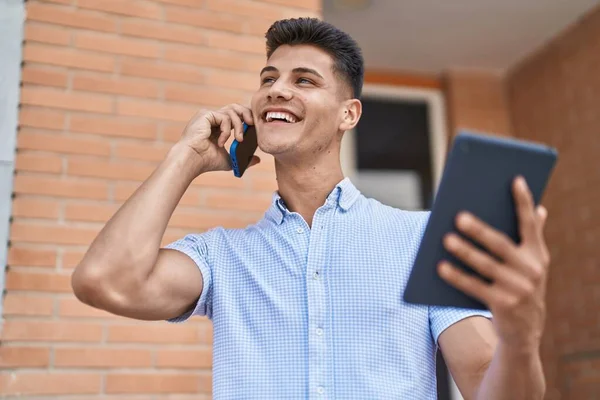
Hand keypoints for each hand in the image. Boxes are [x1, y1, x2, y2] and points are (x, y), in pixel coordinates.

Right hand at [176, 104, 260, 173]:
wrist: (191, 161)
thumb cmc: (205, 162)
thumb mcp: (229, 160)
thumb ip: (243, 158)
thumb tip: (257, 160)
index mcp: (218, 126)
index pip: (235, 116)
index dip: (246, 118)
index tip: (254, 127)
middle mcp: (213, 118)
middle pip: (235, 107)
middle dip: (246, 113)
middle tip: (252, 124)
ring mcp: (209, 115)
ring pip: (232, 111)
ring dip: (239, 125)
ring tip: (239, 139)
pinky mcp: (206, 114)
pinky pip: (224, 117)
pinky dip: (226, 130)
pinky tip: (220, 142)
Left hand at [438, 176, 549, 351]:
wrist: (525, 332)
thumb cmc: (521, 286)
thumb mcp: (532, 263)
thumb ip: (533, 236)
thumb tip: (540, 208)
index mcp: (538, 254)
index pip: (530, 223)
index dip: (523, 201)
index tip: (515, 179)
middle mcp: (532, 269)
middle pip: (500, 244)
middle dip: (479, 229)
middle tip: (458, 216)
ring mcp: (518, 289)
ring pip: (485, 265)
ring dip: (464, 251)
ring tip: (445, 238)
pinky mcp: (503, 305)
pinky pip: (474, 287)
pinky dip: (456, 276)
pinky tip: (440, 266)